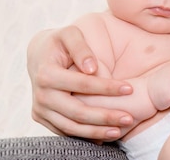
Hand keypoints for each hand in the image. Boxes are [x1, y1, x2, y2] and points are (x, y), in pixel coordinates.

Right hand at [27, 26, 133, 140]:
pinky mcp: (41, 118)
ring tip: (119, 131)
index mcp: (46, 74)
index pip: (82, 85)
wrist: (39, 55)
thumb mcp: (70, 34)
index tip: (129, 89)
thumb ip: (81, 47)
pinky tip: (104, 135)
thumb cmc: (60, 41)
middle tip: (129, 118)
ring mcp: (39, 109)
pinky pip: (65, 131)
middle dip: (105, 116)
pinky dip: (85, 135)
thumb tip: (92, 68)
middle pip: (77, 112)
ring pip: (71, 127)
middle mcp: (41, 95)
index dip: (107, 88)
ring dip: (97, 132)